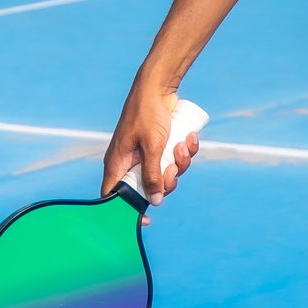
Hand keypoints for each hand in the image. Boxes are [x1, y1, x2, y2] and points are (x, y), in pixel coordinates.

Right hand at [102, 83, 200, 220]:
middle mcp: (130, 162)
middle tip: (174, 167)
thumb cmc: (148, 113)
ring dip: (181, 162)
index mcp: (118, 164)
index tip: (145, 220)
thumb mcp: (152, 147)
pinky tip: (192, 138)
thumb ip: (152, 174)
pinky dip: (186, 151)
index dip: (127, 210)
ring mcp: (146, 155)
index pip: (115, 196)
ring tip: (184, 143)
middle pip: (149, 188)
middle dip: (168, 180)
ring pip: (166, 173)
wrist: (158, 87)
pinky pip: (175, 158)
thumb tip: (155, 202)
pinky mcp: (161, 146)